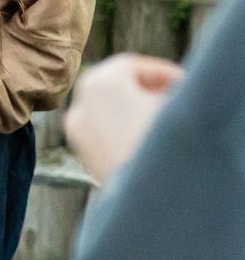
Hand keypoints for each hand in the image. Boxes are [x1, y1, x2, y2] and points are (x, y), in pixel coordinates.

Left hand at [64, 54, 181, 182]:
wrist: (146, 195)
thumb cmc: (164, 144)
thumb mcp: (172, 106)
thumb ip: (164, 89)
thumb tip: (160, 92)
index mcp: (101, 82)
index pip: (130, 64)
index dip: (160, 70)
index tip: (182, 82)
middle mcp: (80, 101)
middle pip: (112, 82)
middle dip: (142, 86)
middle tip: (170, 95)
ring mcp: (76, 127)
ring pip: (103, 105)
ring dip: (129, 106)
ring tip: (160, 118)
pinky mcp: (80, 150)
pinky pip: (99, 128)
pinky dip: (117, 125)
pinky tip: (143, 137)